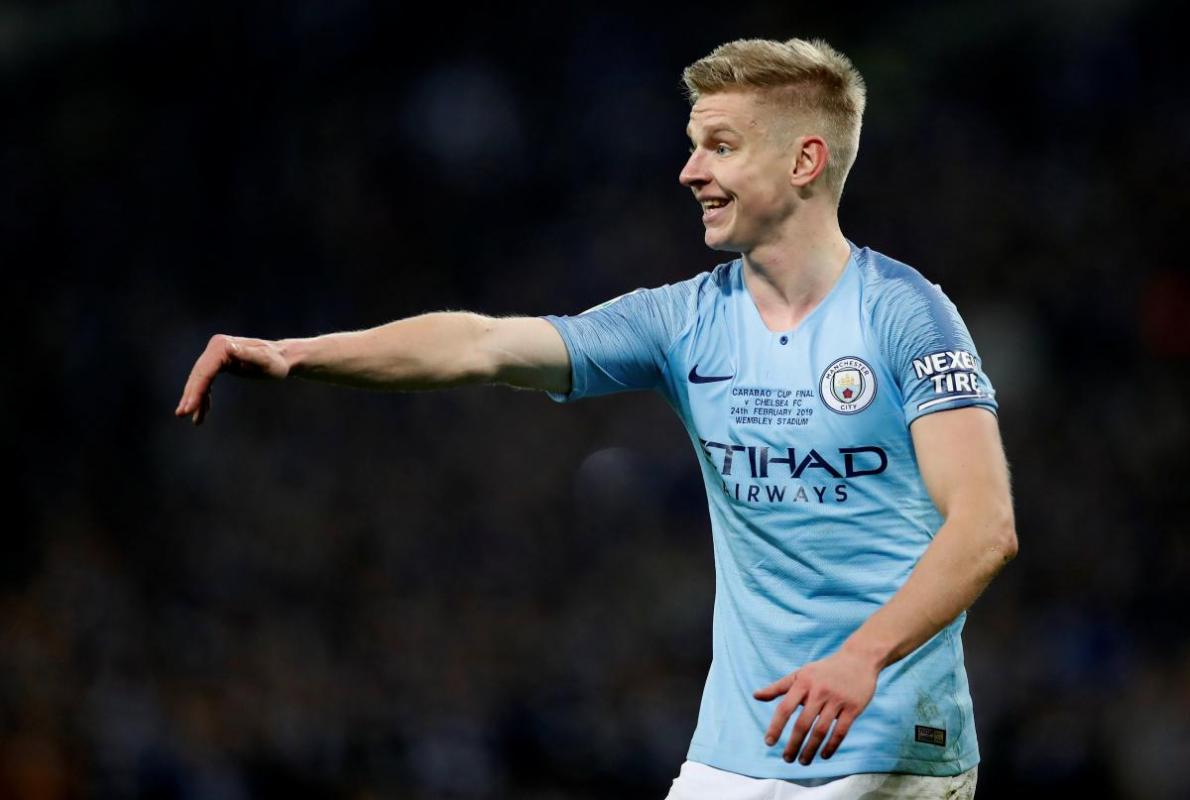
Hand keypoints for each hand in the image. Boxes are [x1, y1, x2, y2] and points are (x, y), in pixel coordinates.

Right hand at [175, 334, 288, 424]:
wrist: (284, 358)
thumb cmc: (277, 362)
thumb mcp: (265, 361)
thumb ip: (248, 355)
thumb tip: (228, 348)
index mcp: (223, 346)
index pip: (205, 371)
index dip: (196, 391)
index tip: (189, 409)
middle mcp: (217, 347)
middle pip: (199, 375)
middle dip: (191, 396)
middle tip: (182, 415)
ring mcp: (217, 354)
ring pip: (201, 379)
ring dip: (195, 398)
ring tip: (192, 418)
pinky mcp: (221, 362)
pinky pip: (208, 380)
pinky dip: (204, 396)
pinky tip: (202, 412)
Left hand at [753, 647, 878, 764]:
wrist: (858, 659)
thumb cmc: (824, 670)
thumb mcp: (800, 674)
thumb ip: (778, 687)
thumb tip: (755, 696)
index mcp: (803, 682)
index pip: (785, 708)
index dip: (775, 727)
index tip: (769, 742)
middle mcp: (819, 691)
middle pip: (803, 723)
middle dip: (793, 744)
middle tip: (786, 759)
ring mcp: (837, 699)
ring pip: (821, 730)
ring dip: (810, 749)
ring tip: (803, 761)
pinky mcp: (853, 707)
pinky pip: (840, 731)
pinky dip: (831, 746)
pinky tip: (823, 755)